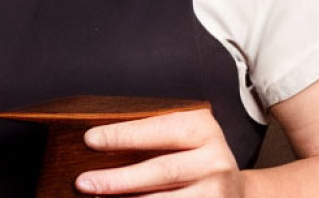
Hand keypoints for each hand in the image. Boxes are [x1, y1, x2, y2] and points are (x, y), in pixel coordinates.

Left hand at [75, 108, 243, 196]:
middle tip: (84, 182)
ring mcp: (217, 192)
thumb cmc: (193, 157)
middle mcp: (215, 160)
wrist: (235, 190)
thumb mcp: (181, 136)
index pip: (157, 130)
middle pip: (160, 171)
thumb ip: (150, 135)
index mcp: (202, 128)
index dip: (122, 135)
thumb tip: (98, 142)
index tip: (90, 139)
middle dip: (117, 179)